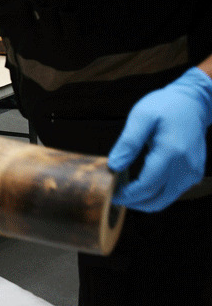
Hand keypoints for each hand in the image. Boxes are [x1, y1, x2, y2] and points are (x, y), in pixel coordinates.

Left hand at [108, 67, 211, 211]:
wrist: (193, 102)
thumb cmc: (164, 106)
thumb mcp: (141, 117)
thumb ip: (127, 143)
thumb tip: (113, 166)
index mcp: (171, 152)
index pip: (147, 185)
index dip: (128, 195)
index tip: (110, 195)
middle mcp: (185, 166)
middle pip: (157, 199)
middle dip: (134, 202)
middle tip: (114, 198)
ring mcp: (193, 171)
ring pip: (166, 199)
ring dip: (145, 201)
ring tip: (125, 192)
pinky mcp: (194, 173)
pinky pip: (173, 192)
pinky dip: (156, 194)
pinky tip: (141, 186)